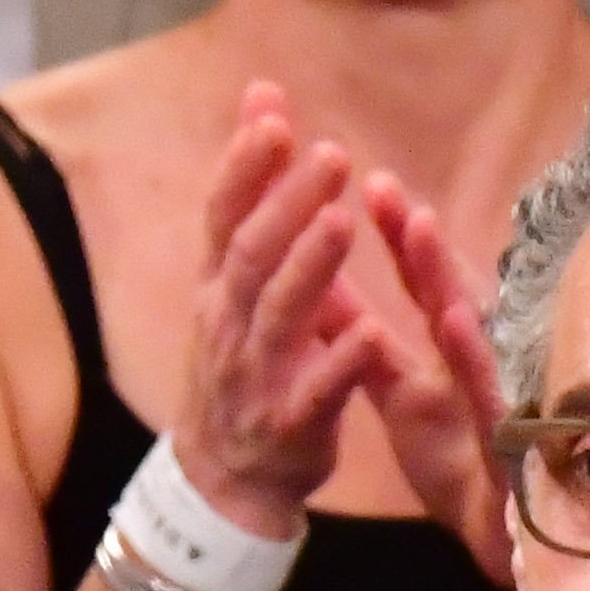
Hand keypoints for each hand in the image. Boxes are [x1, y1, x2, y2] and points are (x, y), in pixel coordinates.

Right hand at [170, 87, 380, 542]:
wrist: (221, 481)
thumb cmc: (239, 368)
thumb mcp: (232, 288)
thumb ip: (253, 203)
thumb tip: (263, 109)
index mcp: (219, 291)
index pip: (222, 218)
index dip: (243, 169)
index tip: (272, 114)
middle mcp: (228, 327)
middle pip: (251, 258)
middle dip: (285, 206)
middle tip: (330, 155)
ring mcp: (254, 377)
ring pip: (278, 317)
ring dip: (310, 269)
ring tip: (342, 223)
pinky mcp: (288, 425)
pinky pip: (315, 392)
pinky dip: (339, 363)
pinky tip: (370, 333)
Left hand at [354, 174, 520, 589]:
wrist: (500, 541)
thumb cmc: (456, 463)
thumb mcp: (399, 396)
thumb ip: (364, 343)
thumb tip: (325, 287)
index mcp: (440, 357)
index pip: (419, 287)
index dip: (397, 237)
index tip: (372, 183)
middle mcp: (469, 367)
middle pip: (440, 292)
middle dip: (412, 241)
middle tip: (381, 186)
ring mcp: (489, 398)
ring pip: (464, 327)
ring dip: (441, 278)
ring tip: (415, 224)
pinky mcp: (501, 439)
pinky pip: (483, 394)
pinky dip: (468, 357)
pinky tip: (452, 320)